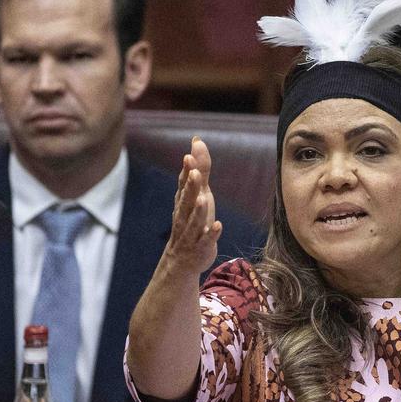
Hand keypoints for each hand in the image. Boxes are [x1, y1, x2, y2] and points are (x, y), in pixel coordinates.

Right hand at [167, 137, 221, 273]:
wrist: (183, 260)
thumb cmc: (193, 220)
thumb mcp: (198, 193)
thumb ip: (200, 168)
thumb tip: (197, 141)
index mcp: (184, 201)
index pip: (183, 184)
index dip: (186, 170)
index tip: (189, 155)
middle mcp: (185, 215)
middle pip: (187, 200)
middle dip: (190, 186)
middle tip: (193, 171)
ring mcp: (192, 232)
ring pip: (194, 220)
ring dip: (199, 209)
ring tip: (203, 198)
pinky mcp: (201, 247)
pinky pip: (205, 240)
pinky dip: (211, 234)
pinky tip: (218, 225)